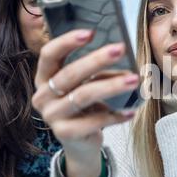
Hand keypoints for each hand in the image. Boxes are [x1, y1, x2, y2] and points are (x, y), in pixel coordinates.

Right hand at [32, 29, 139, 176]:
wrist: (80, 144)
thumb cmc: (85, 108)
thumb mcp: (86, 86)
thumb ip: (97, 73)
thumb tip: (121, 57)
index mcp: (44, 78)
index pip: (49, 55)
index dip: (67, 42)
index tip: (89, 32)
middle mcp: (43, 96)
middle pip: (70, 74)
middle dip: (97, 59)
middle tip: (120, 48)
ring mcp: (52, 116)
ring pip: (83, 96)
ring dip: (112, 86)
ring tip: (134, 79)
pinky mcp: (65, 133)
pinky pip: (94, 121)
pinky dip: (115, 115)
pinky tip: (131, 111)